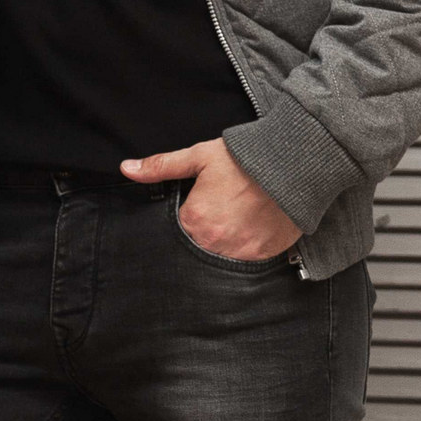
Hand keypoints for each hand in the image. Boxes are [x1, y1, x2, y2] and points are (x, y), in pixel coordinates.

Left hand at [120, 138, 301, 262]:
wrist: (294, 164)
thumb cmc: (245, 159)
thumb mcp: (200, 157)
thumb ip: (162, 166)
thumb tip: (126, 168)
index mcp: (194, 220)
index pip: (178, 230)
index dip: (188, 219)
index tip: (202, 209)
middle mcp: (213, 242)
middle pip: (197, 248)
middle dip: (203, 236)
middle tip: (221, 216)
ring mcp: (238, 253)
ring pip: (219, 259)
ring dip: (222, 246)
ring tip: (235, 224)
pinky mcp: (262, 257)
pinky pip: (245, 263)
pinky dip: (245, 251)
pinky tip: (250, 232)